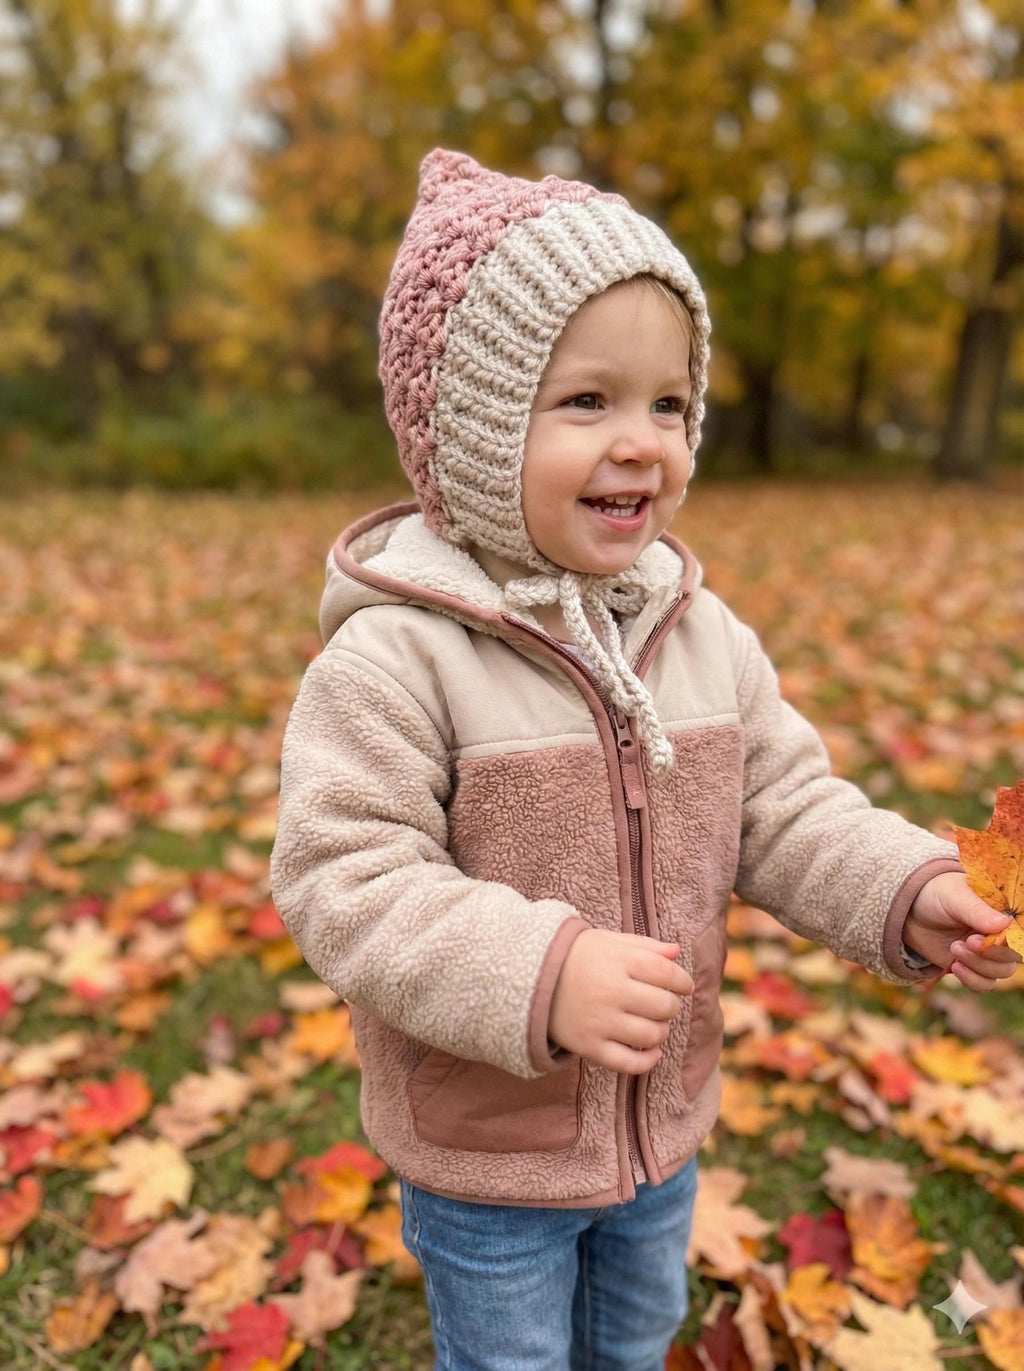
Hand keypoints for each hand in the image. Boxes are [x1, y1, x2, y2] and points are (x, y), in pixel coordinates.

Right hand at [548, 928, 693, 1073]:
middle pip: (664, 1006)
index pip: (667, 974)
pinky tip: (651, 1050)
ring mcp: (600, 1021)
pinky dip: (648, 1060)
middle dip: (671, 1005)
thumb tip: (676, 952)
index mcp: (619, 961)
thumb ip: (645, 946)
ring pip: (651, 1035)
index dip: (682, 981)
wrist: (530, 978)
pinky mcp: (589, 1046)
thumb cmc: (577, 957)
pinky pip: (629, 1063)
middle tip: (663, 1003)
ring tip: (652, 1023)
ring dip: (661, 1031)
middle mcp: (611, 991)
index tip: (683, 985)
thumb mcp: (608, 941)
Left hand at [904, 872, 1020, 991]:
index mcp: (1002, 912)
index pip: (1017, 935)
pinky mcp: (973, 967)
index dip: (1003, 943)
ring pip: (1000, 972)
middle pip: (1012, 957)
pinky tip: (954, 966)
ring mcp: (987, 952)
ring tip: (954, 949)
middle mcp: (999, 934)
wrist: (910, 912)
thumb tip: (1005, 923)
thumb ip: (977, 911)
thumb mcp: (954, 897)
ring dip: (978, 967)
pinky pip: (984, 983)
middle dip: (987, 955)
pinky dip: (972, 980)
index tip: (976, 939)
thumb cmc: (936, 895)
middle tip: (963, 943)